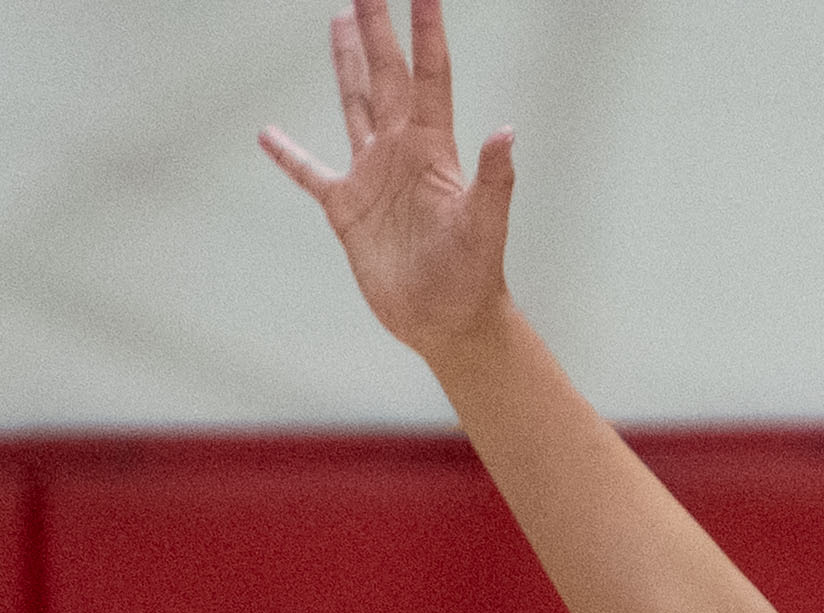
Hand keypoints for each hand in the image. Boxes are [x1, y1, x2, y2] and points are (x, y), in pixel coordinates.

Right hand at [261, 1, 516, 366]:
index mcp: (432, 149)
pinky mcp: (347, 209)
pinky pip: (310, 173)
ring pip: (354, 105)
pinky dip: (289, 155)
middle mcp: (400, 152)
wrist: (448, 322)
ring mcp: (372, 177)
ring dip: (346, 65)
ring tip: (339, 22)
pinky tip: (268, 134)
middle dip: (376, 31)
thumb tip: (507, 133)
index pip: (430, 76)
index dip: (425, 31)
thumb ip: (495, 179)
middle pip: (385, 76)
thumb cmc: (472, 278)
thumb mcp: (484, 226)